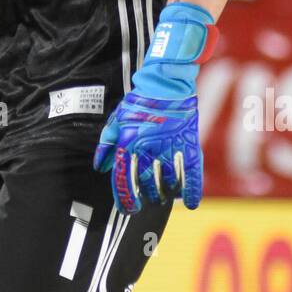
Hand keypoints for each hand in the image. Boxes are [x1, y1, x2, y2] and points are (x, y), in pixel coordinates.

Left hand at [94, 1, 217, 213]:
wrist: (167, 83)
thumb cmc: (139, 102)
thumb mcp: (116, 119)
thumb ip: (106, 144)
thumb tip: (99, 167)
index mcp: (128, 143)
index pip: (124, 180)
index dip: (125, 198)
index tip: (128, 208)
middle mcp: (148, 148)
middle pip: (145, 185)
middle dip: (145, 197)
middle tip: (145, 201)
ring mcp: (170, 148)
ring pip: (167, 183)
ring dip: (164, 194)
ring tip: (162, 196)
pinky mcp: (189, 146)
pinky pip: (192, 175)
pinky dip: (192, 192)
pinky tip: (191, 204)